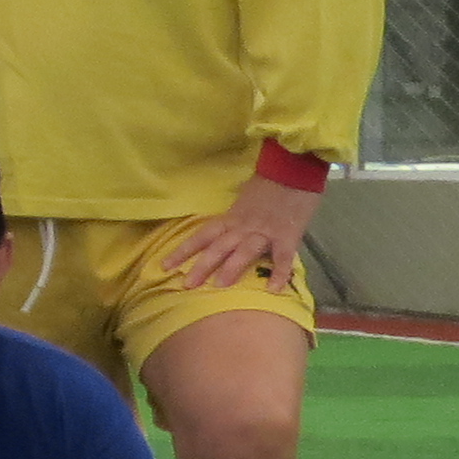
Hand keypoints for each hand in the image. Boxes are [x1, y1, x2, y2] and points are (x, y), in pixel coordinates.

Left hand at [159, 175, 323, 293]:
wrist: (293, 169)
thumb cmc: (268, 184)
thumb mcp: (243, 201)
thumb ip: (233, 218)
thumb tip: (221, 234)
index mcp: (231, 217)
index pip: (202, 236)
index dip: (184, 251)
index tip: (165, 267)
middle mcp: (243, 226)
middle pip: (219, 246)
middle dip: (202, 266)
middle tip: (187, 285)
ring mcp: (265, 231)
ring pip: (244, 250)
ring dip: (232, 267)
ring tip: (220, 286)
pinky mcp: (288, 235)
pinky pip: (283, 256)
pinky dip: (279, 272)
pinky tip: (274, 289)